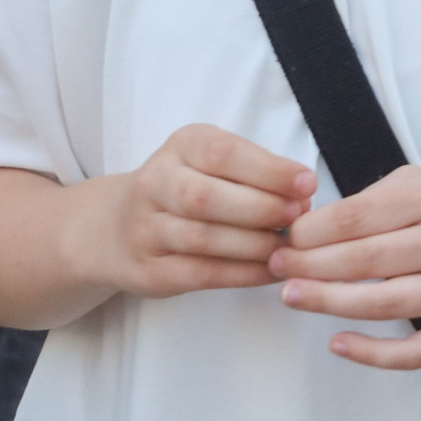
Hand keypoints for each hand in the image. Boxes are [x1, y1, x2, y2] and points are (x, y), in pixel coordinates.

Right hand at [67, 123, 315, 300]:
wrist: (113, 227)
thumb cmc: (184, 187)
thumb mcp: (210, 162)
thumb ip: (252, 171)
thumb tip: (303, 191)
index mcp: (180, 147)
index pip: (222, 154)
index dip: (268, 170)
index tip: (307, 184)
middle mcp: (155, 183)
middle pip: (206, 197)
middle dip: (261, 209)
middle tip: (298, 218)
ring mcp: (145, 229)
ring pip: (202, 239)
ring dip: (254, 245)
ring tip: (288, 247)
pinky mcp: (148, 270)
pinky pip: (200, 274)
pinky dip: (242, 274)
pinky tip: (270, 270)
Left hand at [271, 165, 420, 370]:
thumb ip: (379, 199)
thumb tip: (314, 225)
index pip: (359, 217)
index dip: (312, 232)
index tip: (285, 238)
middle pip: (365, 260)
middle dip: (310, 266)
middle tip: (276, 269)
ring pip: (383, 304)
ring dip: (328, 303)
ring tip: (292, 296)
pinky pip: (415, 352)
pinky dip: (372, 352)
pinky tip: (339, 343)